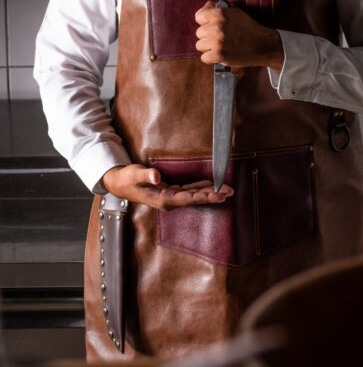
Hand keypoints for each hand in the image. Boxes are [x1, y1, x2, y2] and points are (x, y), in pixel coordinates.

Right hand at [102, 164, 233, 210]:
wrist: (119, 183)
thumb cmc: (127, 179)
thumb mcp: (134, 174)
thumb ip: (146, 175)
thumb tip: (157, 177)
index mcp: (162, 200)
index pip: (187, 198)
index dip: (204, 196)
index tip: (218, 194)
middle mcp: (168, 201)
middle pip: (194, 199)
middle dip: (212, 195)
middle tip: (230, 191)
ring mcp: (169, 197)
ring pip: (193, 195)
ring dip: (209, 192)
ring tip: (226, 189)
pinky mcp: (169, 192)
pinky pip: (188, 191)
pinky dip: (200, 188)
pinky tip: (210, 185)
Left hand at [195, 0, 283, 70]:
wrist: (263, 44)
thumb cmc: (247, 27)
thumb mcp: (234, 11)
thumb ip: (215, 8)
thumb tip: (198, 14)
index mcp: (220, 13)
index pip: (199, 18)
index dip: (207, 23)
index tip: (215, 27)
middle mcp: (217, 26)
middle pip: (199, 33)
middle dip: (208, 36)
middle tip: (222, 38)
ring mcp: (218, 41)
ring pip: (200, 45)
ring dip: (209, 48)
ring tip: (222, 46)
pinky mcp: (219, 54)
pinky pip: (204, 57)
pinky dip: (211, 58)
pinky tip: (221, 55)